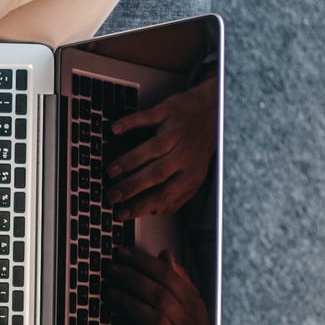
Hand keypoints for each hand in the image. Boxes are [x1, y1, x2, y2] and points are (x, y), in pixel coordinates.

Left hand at [103, 245, 213, 324]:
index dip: (143, 262)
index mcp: (193, 304)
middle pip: (159, 295)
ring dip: (128, 304)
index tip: (122, 253)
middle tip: (110, 270)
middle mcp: (187, 322)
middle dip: (131, 279)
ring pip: (154, 320)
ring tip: (108, 293)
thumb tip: (166, 255)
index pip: (168, 277)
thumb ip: (180, 280)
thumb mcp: (194, 307)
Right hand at [104, 74, 216, 218]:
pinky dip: (130, 123)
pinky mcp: (169, 112)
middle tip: (112, 195)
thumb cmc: (197, 146)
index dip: (141, 206)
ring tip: (112, 171)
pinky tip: (115, 130)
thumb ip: (177, 195)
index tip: (121, 213)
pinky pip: (147, 118)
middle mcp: (185, 154)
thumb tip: (153, 211)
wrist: (212, 111)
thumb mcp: (194, 174)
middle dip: (132, 187)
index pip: (164, 195)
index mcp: (191, 174)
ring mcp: (177, 132)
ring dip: (130, 161)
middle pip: (157, 174)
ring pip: (153, 149)